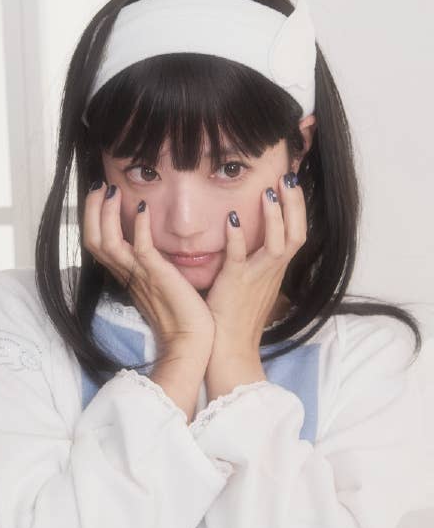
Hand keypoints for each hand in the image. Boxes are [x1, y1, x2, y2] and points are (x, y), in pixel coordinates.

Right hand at [83, 183, 214, 354]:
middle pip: (92, 239)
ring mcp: (139, 275)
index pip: (96, 242)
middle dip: (91, 210)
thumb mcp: (156, 282)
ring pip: (107, 242)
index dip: (92, 217)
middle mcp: (126, 273)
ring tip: (112, 191)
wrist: (190, 341)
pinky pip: (141, 248)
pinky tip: (144, 208)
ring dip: (107, 214)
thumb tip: (147, 241)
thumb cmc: (178, 313)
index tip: (100, 194)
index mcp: (124, 273)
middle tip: (99, 186)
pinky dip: (140, 227)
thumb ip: (148, 263)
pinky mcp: (157, 276)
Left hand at [205, 172, 306, 354]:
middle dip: (295, 204)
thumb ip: (254, 261)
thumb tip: (248, 236)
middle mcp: (272, 272)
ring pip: (277, 244)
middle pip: (296, 234)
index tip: (292, 183)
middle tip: (288, 176)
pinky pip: (239, 257)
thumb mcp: (252, 284)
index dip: (297, 208)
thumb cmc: (236, 317)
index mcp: (276, 270)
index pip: (296, 234)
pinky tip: (233, 218)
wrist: (230, 351)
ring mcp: (256, 278)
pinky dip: (238, 237)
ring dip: (275, 217)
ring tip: (268, 191)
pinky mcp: (235, 284)